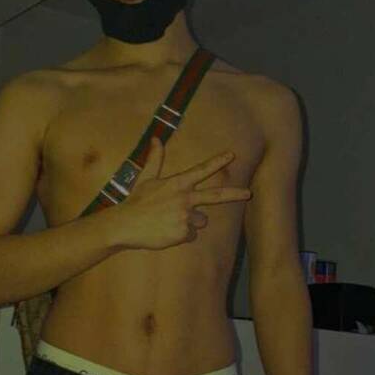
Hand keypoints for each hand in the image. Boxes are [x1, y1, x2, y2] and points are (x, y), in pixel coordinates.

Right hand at [109, 136, 251, 250]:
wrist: (125, 225)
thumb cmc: (136, 201)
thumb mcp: (146, 178)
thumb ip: (155, 159)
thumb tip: (156, 138)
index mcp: (178, 183)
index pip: (201, 170)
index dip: (217, 162)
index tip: (231, 155)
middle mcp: (185, 198)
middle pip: (216, 196)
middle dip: (234, 194)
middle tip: (249, 193)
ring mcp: (185, 216)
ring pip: (200, 221)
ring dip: (189, 223)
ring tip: (169, 221)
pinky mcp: (183, 232)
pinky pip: (191, 235)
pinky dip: (181, 235)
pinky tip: (166, 231)